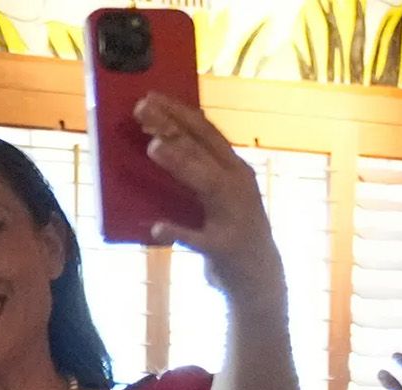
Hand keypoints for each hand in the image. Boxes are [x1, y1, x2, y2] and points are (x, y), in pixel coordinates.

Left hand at [134, 92, 286, 310]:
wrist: (260, 280)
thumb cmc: (231, 231)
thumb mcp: (219, 196)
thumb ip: (196, 172)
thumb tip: (158, 144)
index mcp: (235, 170)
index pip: (206, 132)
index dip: (179, 112)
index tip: (151, 96)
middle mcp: (239, 187)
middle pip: (203, 150)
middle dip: (172, 127)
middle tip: (141, 109)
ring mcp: (235, 217)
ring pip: (207, 184)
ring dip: (180, 164)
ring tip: (152, 148)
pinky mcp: (225, 249)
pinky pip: (198, 239)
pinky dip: (178, 231)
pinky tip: (157, 226)